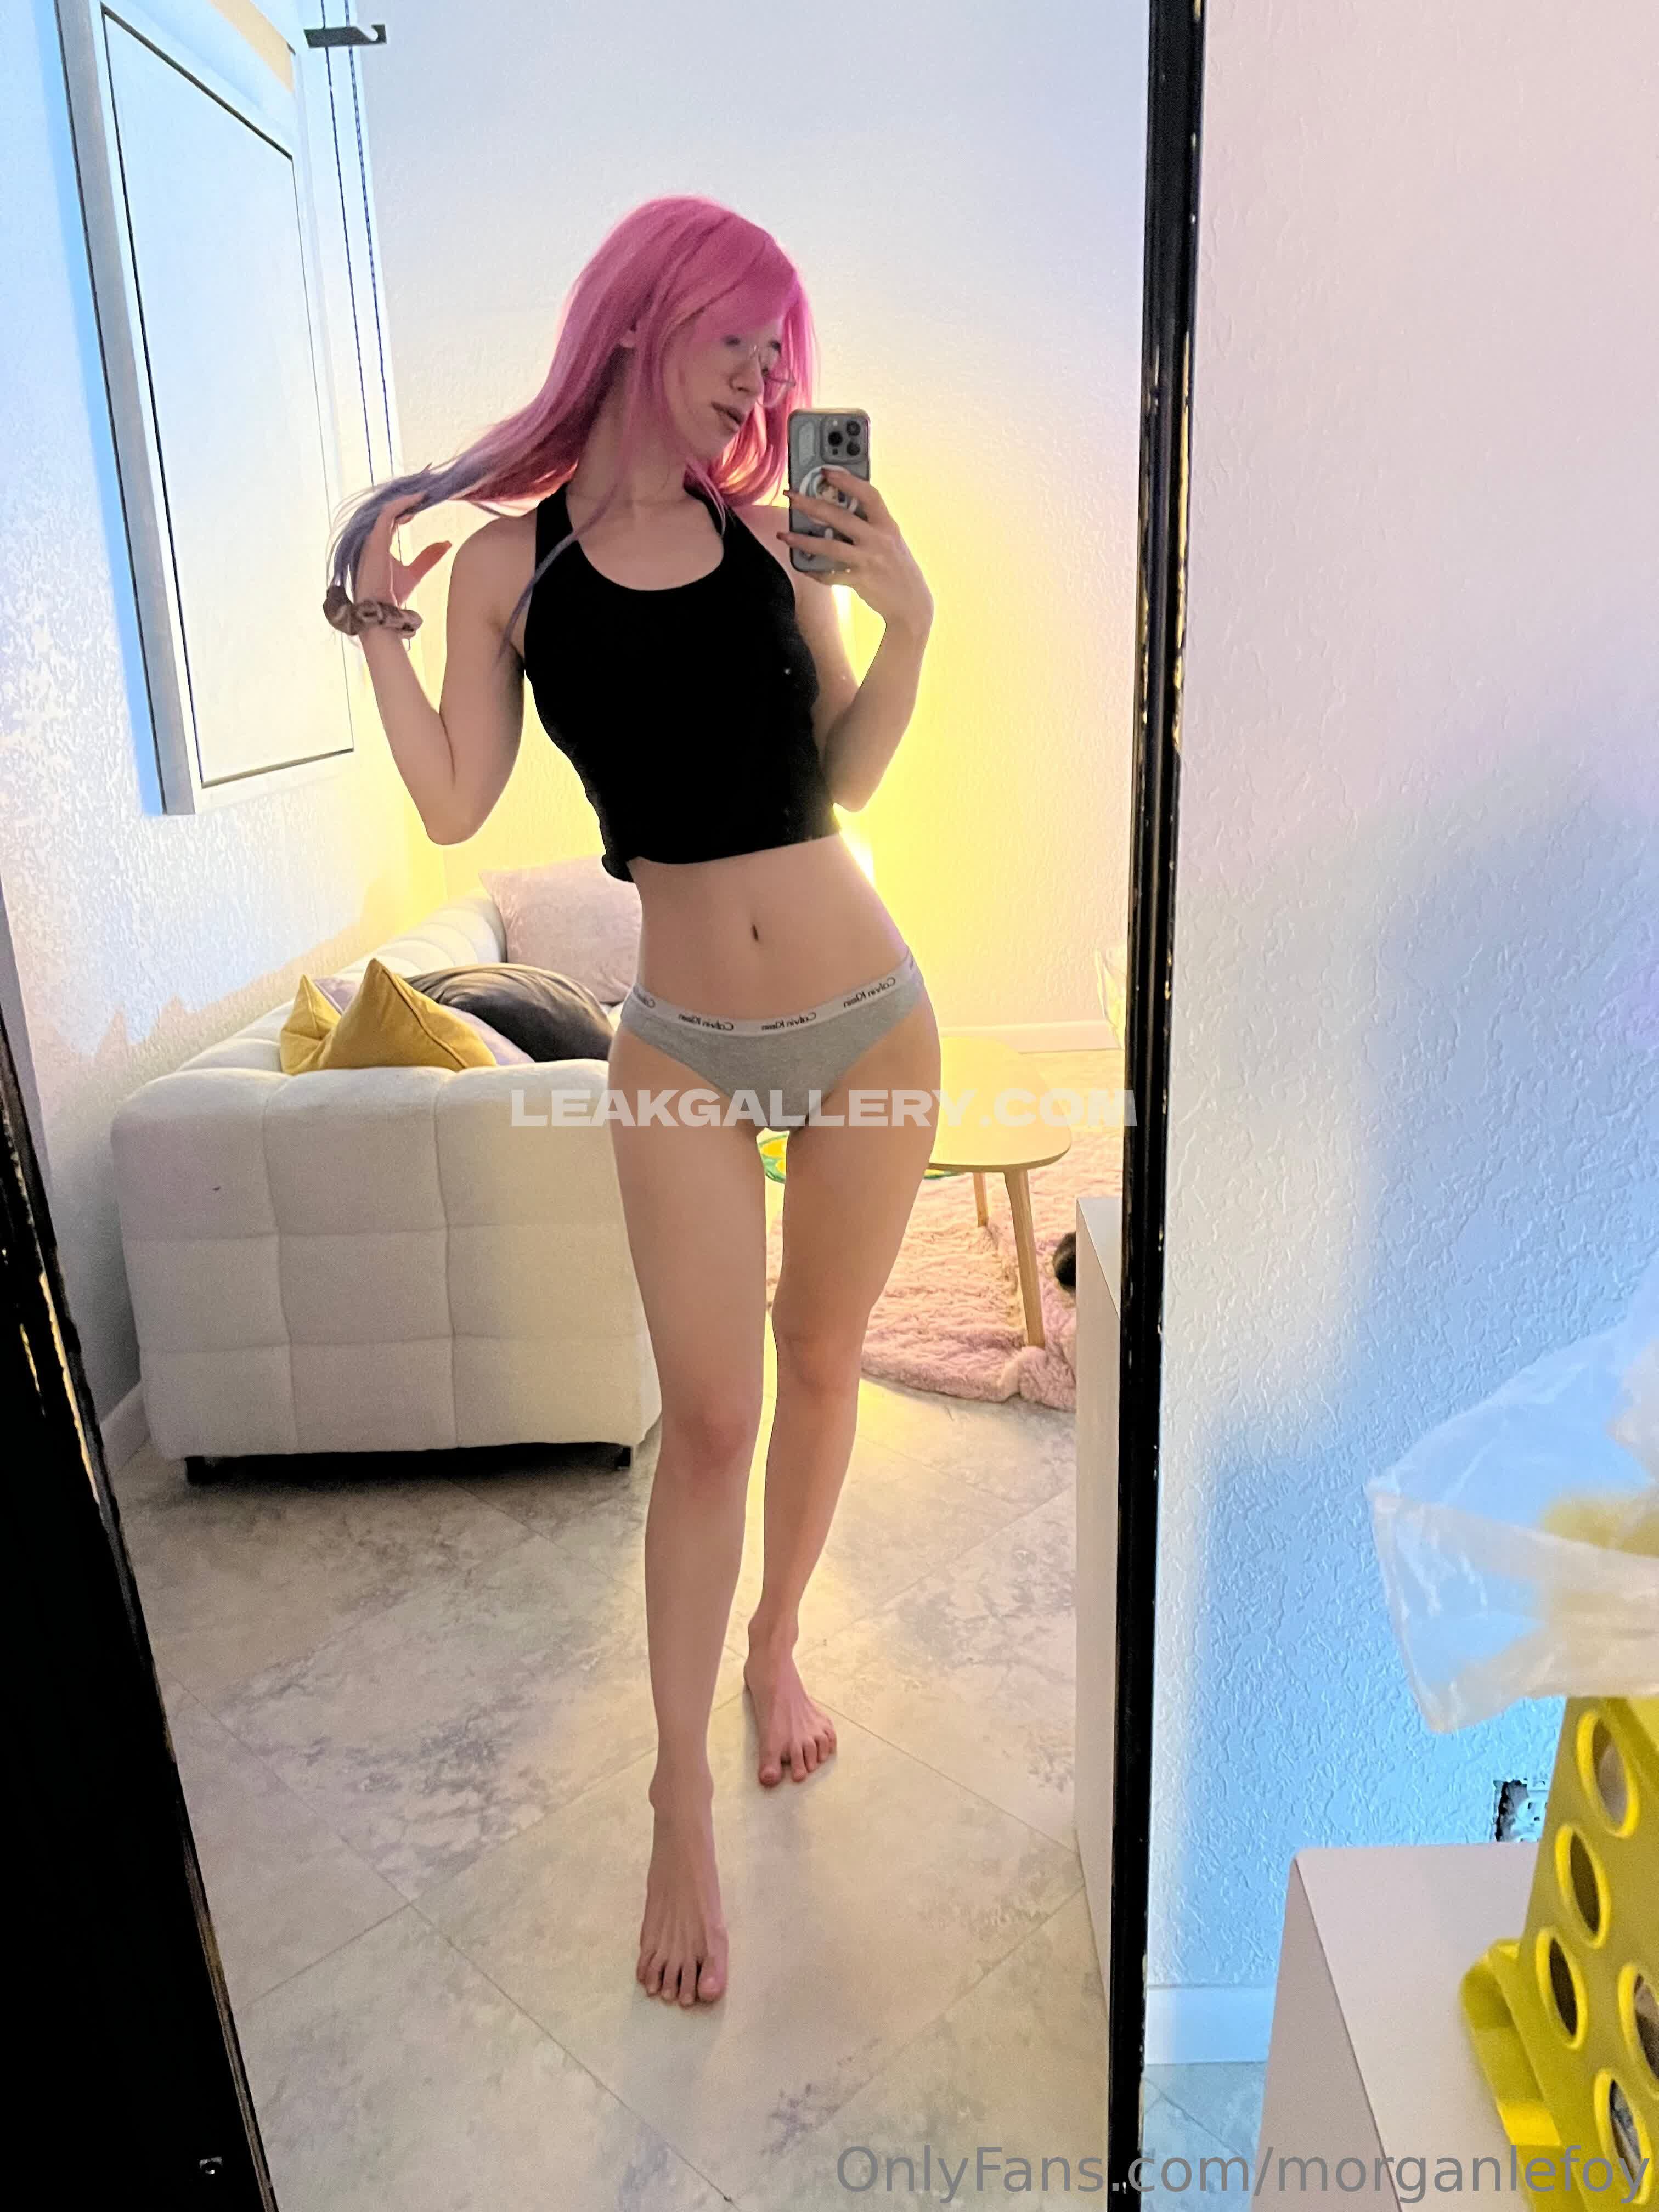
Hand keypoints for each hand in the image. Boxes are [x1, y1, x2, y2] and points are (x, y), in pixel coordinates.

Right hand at [358, 496, 450, 604]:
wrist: (381, 611)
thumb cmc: (392, 594)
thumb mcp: (415, 572)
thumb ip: (428, 558)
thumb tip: (447, 544)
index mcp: (380, 541)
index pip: (394, 515)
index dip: (409, 503)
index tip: (427, 493)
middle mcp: (373, 536)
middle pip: (391, 506)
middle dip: (409, 493)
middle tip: (427, 479)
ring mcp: (371, 537)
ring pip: (389, 507)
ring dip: (407, 495)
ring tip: (426, 487)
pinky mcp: (374, 540)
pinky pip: (387, 514)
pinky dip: (402, 504)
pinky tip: (419, 498)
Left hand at [776, 468, 932, 637]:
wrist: (912, 605)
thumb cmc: (898, 570)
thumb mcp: (891, 541)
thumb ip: (870, 526)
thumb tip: (839, 512)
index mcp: (887, 525)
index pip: (868, 494)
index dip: (847, 479)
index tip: (826, 471)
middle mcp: (879, 540)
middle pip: (840, 516)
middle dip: (811, 504)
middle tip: (791, 497)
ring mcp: (869, 560)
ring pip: (830, 546)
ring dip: (803, 540)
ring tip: (785, 535)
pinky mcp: (860, 581)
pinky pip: (830, 574)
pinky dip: (815, 571)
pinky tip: (803, 566)